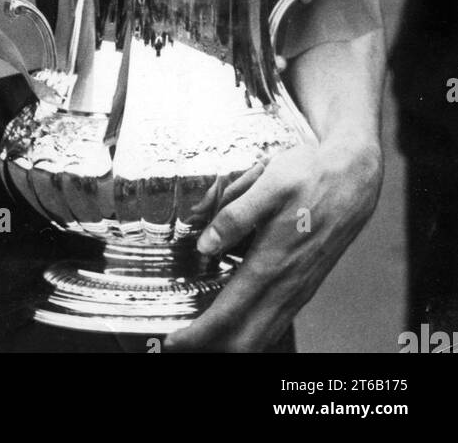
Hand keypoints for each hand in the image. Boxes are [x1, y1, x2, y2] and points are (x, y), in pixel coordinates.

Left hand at [162, 135, 382, 352]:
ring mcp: (298, 290)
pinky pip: (275, 325)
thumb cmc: (311, 177)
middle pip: (245, 342)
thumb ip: (235, 216)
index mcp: (271, 264)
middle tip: (181, 343)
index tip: (173, 341)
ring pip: (262, 338)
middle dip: (210, 349)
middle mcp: (286, 286)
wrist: (353, 180)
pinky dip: (251, 335)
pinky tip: (236, 323)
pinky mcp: (304, 286)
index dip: (197, 335)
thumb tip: (205, 244)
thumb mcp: (269, 183)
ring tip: (202, 338)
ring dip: (230, 345)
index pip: (227, 316)